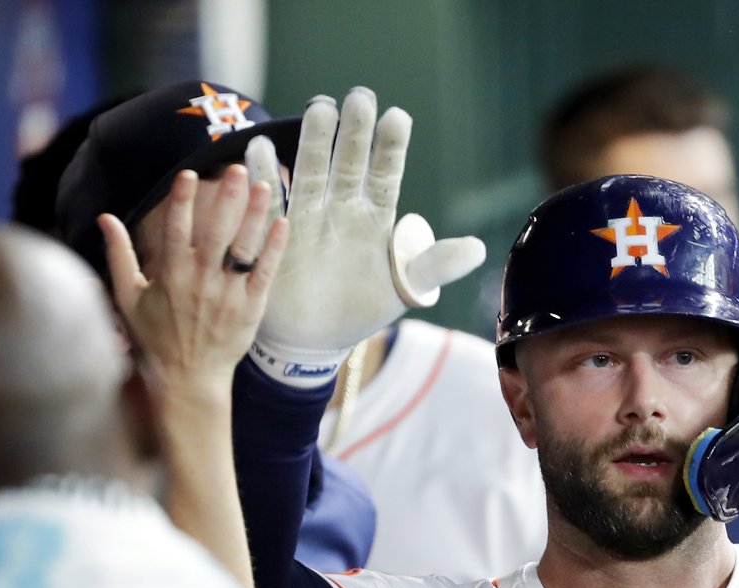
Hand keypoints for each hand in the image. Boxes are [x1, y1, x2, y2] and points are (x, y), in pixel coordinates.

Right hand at [99, 166, 289, 393]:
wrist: (188, 377)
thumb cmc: (156, 337)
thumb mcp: (128, 297)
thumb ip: (119, 254)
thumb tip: (106, 217)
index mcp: (171, 274)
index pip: (176, 229)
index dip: (182, 201)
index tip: (189, 174)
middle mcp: (201, 280)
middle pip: (217, 232)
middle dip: (228, 199)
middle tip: (240, 170)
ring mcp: (228, 293)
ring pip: (245, 248)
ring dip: (256, 216)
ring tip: (266, 187)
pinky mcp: (251, 306)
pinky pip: (265, 272)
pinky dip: (274, 248)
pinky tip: (283, 224)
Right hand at [244, 87, 485, 385]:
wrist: (315, 340)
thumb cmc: (362, 308)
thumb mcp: (405, 287)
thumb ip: (436, 265)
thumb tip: (479, 249)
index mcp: (375, 217)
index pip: (386, 174)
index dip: (391, 147)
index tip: (397, 117)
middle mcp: (341, 208)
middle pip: (348, 163)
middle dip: (354, 131)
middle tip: (360, 97)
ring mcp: (307, 218)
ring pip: (311, 173)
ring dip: (314, 142)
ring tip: (321, 109)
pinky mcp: (275, 235)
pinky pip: (270, 202)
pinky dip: (264, 177)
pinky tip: (260, 148)